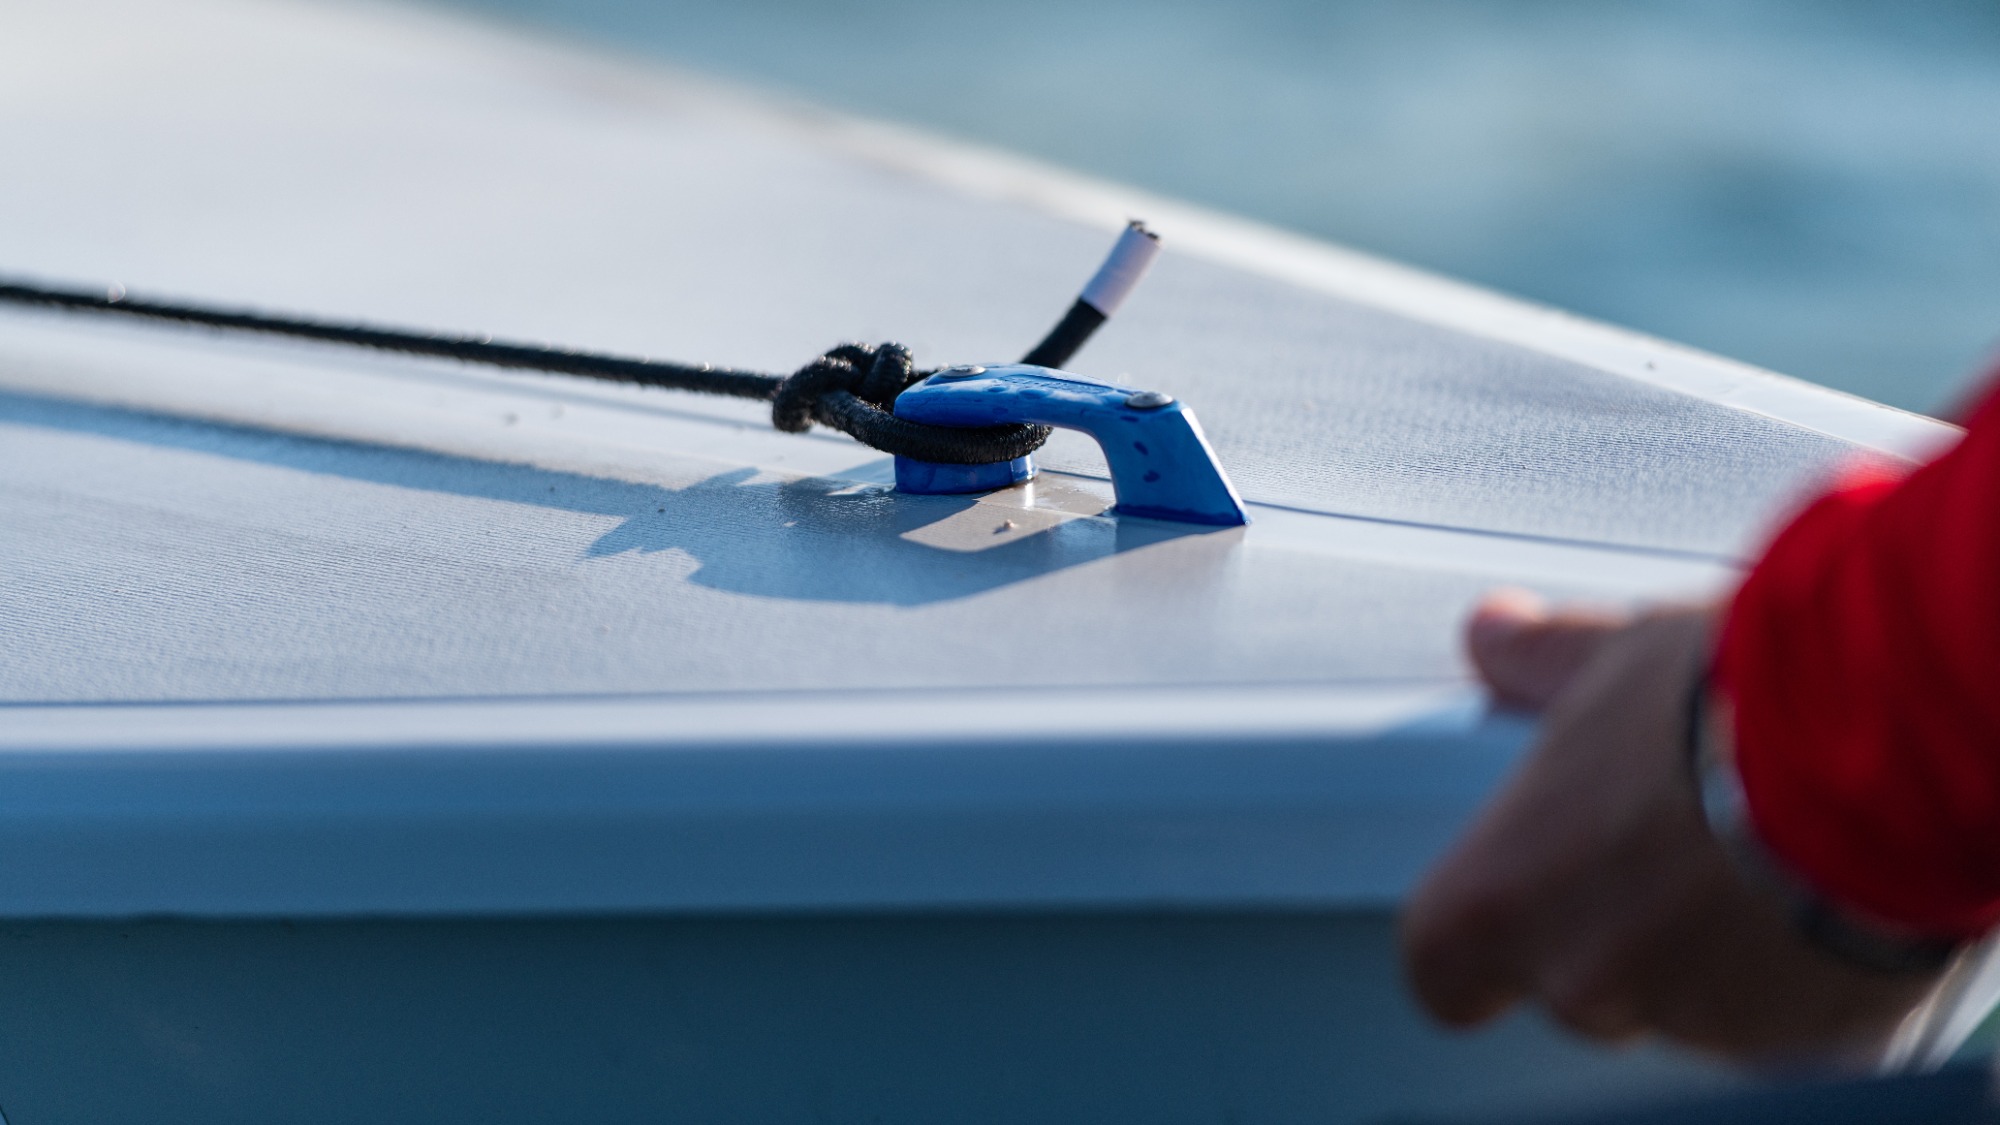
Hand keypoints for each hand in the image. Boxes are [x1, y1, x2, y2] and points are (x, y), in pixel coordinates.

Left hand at [1399, 590, 1939, 1063]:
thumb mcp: (1616, 658)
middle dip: (1606, 921)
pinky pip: (1771, 1018)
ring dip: (1697, 942)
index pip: (1440, 963)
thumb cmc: (1736, 701)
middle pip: (1565, 977)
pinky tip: (1813, 892)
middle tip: (1659, 840)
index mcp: (1503, 897)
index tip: (1504, 895)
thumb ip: (1540, 662)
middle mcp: (1582, 978)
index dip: (1473, 935)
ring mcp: (1692, 1019)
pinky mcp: (1800, 1039)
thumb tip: (1494, 636)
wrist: (1888, 746)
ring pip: (1672, 998)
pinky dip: (1782, 970)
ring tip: (1753, 848)